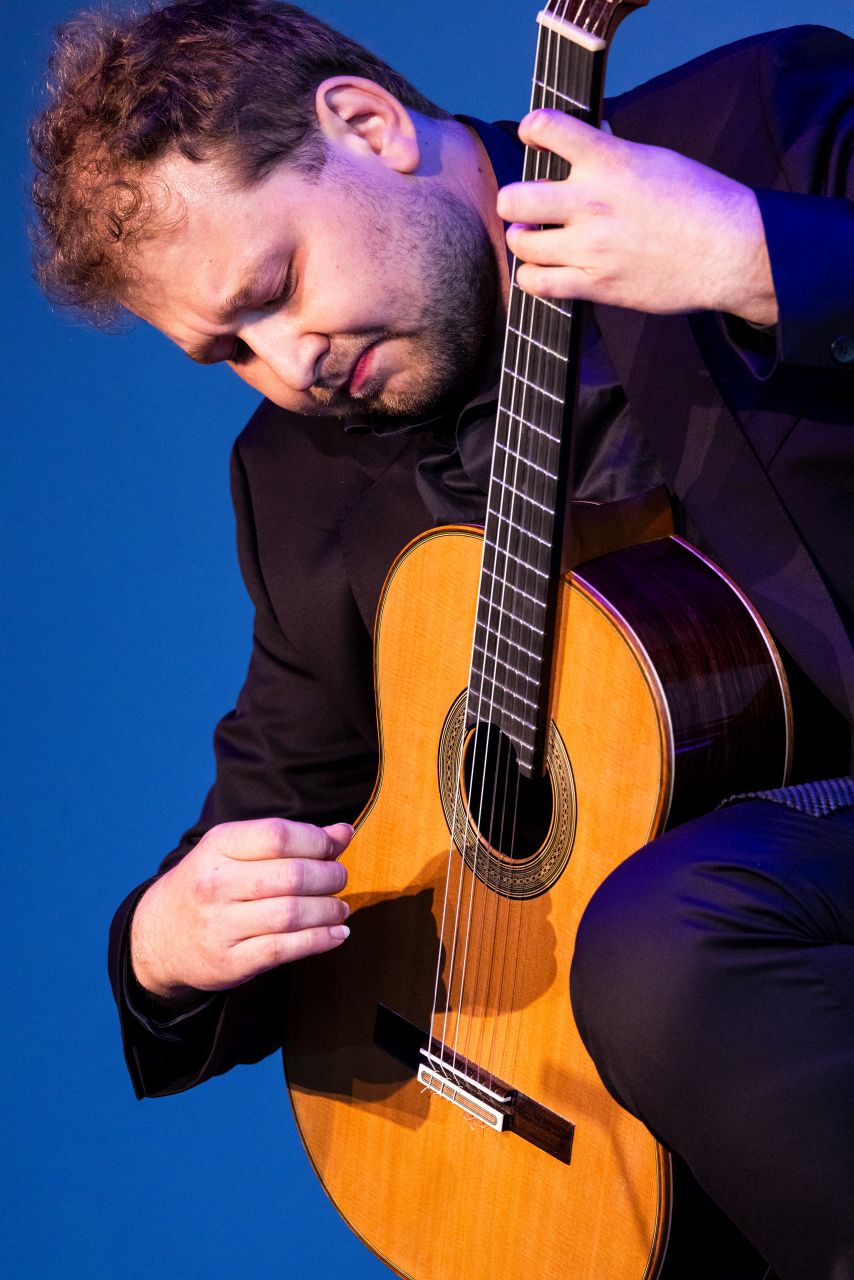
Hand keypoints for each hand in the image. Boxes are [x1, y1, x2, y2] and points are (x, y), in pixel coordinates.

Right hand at [130, 817, 352, 999]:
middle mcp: (216, 884)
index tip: (335, 848)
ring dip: (328, 910)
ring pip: (291, 914)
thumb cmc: (211, 884)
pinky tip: (336, 934)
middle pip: (291, 876)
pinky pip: (284, 950)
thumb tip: (343, 832)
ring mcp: (220, 925)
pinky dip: (319, 941)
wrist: (159, 936)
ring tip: (340, 908)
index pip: (278, 835)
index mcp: (218, 846)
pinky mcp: (229, 962)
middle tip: (340, 879)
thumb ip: (290, 840)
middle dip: (329, 877)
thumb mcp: (237, 851)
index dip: (317, 841)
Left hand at [497, 109, 777, 325]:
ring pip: (522, 243)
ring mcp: (591, 247)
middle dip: (512, 201)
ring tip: (534, 239)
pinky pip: (539, 284)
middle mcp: (593, 202)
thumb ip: (614, 152)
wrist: (729, 252)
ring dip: (522, 240)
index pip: (548, 128)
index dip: (532, 129)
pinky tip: (541, 270)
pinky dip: (531, 277)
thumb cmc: (700, 201)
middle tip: (523, 207)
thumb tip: (590, 137)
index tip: (532, 135)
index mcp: (610, 160)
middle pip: (514, 198)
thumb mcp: (656, 159)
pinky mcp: (596, 285)